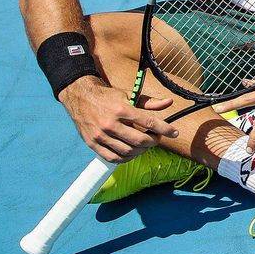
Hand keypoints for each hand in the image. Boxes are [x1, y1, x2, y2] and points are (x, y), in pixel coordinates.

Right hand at [59, 76, 176, 162]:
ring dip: (141, 151)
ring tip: (146, 145)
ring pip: (127, 151)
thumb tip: (169, 102)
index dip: (164, 129)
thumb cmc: (108, 97)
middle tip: (157, 138)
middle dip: (153, 141)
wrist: (81, 98)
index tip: (174, 133)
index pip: (148, 122)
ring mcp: (100, 135)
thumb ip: (150, 101)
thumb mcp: (129, 94)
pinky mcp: (92, 144)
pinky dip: (126, 159)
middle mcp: (110, 123)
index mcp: (121, 109)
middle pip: (139, 140)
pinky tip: (132, 153)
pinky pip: (112, 158)